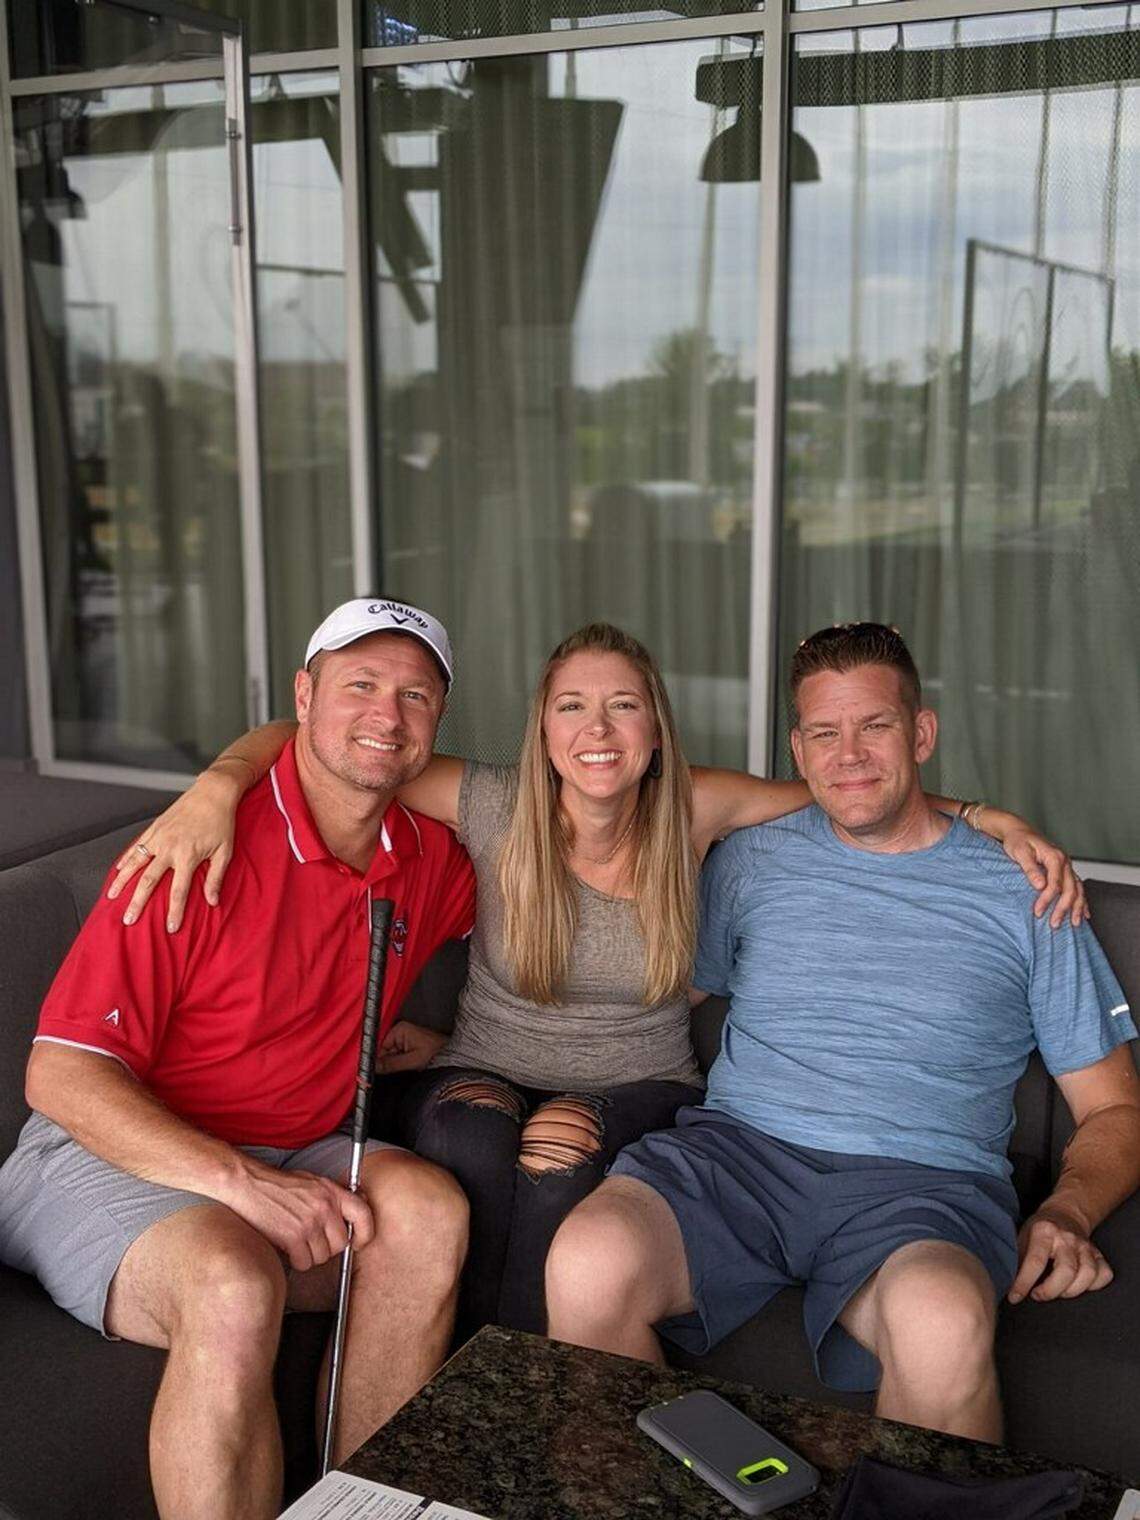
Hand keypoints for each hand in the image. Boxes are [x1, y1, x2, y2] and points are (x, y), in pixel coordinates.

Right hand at [107, 766, 242, 931]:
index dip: (174, 911)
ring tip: (111, 897)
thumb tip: (212, 901)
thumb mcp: (225, 852)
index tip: (170, 928)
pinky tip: (118, 871)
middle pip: (148, 881)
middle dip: (137, 903)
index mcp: (188, 856)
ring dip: (122, 882)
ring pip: (135, 863)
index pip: (178, 891)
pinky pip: (136, 846)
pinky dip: (125, 859)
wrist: (213, 792)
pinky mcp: (154, 828)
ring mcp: (159, 837)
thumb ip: (215, 878)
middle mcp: (169, 848)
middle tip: (128, 920)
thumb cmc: (221, 822)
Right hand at [226, 1158, 374, 1272]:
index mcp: (331, 1191)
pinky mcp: (292, 1237)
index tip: (358, 1242)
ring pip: (322, 1257)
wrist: (249, 1183)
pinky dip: (297, 1260)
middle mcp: (323, 1207)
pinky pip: (304, 1263)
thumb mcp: (314, 1181)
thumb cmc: (280, 1184)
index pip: (363, 1214)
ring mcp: (308, 1223)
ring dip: (311, 1255)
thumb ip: (335, 1195)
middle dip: (328, 1247)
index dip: (365, 1233)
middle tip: (314, 1240)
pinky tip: (288, 1247)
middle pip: (340, 1244)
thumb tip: (360, 1204)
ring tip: (298, 1240)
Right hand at [377, 1022, 446, 1072]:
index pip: (378, 1045)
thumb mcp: (412, 1061)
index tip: (374, 1069)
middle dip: (386, 1062)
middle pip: (383, 1051)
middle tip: (396, 1069)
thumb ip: (391, 1064)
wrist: (453, 1055)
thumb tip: (375, 1067)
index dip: (376, 1059)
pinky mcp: (408, 1046)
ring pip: (389, 1056)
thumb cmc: (438, 1052)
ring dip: (393, 1064)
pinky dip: (399, 1064)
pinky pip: (397, 1057)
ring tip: (406, 1067)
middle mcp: (400, 1032)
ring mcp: (404, 1039)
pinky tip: (406, 1067)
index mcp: (399, 1029)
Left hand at [996, 824, 1087, 927]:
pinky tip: (1084, 914)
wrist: (1019, 831)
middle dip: (1063, 908)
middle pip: (1070, 889)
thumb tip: (1040, 886)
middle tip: (1054, 924)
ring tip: (1074, 924)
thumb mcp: (1020, 853)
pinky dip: (1082, 901)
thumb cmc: (1017, 841)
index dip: (1047, 900)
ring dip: (1077, 907)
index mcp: (1055, 857)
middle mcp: (1065, 861)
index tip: (1038, 912)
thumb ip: (1030, 869)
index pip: (1055, 884)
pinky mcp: (1065, 870)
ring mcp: (1067, 866)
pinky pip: (1078, 887)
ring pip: (1078, 889)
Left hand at [1008, 1206, 1112, 1303]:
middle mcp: (1067, 1238)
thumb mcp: (1021, 1237)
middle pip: (1066, 1271)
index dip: (1024, 1283)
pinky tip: (1077, 1285)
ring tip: (1056, 1291)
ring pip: (1087, 1275)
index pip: (1035, 1261)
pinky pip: (1104, 1275)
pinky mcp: (1098, 1254)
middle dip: (1051, 1290)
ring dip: (1071, 1291)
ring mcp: (1085, 1246)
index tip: (1014, 1297)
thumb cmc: (1038, 1231)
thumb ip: (1015, 1258)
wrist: (1063, 1215)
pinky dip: (1093, 1286)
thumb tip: (1003, 1283)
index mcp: (1044, 1231)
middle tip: (1037, 1295)